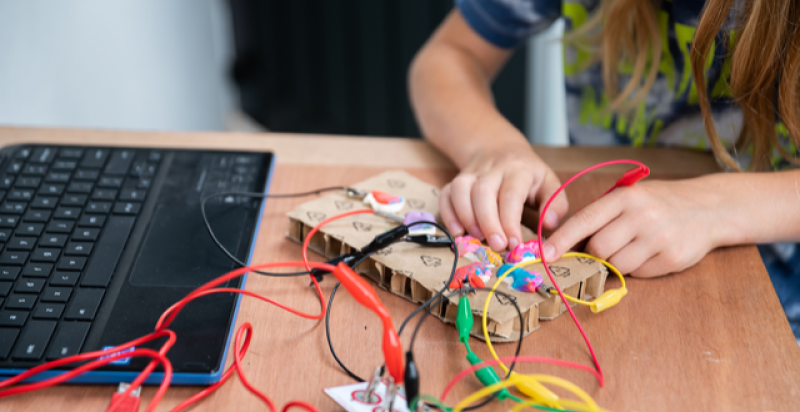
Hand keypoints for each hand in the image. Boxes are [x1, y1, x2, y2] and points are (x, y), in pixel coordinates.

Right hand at [439, 143, 568, 251]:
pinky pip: (445, 195)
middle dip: (488, 222)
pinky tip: (457, 231)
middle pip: (483, 192)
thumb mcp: (548, 183)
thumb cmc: (527, 174)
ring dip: (466, 217)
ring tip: (478, 238)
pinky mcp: (456, 180)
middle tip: (497, 246)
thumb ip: (555, 204)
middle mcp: (492, 169)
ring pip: (460, 190)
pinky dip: (447, 214)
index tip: (514, 244)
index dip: (510, 221)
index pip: (511, 194)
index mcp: (518, 169)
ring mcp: (470, 173)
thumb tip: (550, 224)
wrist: (499, 148)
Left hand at [541, 179, 726, 276]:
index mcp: (625, 197)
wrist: (708, 208)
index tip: (544, 254)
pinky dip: (637, 268)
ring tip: (632, 247)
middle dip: (595, 253)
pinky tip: (649, 253)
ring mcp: (658, 238)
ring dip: (617, 262)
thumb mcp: (629, 197)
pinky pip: (639, 273)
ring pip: (617, 264)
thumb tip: (565, 242)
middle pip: (598, 248)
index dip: (561, 240)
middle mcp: (641, 216)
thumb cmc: (658, 203)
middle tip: (605, 247)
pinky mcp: (672, 258)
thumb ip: (601, 215)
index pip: (585, 220)